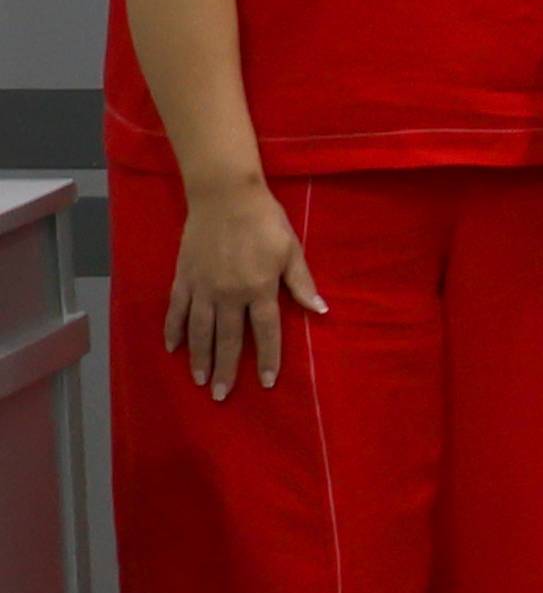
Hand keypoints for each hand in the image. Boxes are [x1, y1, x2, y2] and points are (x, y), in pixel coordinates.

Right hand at [163, 184, 322, 397]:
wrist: (225, 196)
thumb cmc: (265, 222)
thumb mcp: (291, 250)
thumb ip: (302, 283)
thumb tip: (320, 310)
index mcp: (260, 289)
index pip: (266, 332)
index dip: (269, 359)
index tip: (268, 383)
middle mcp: (230, 294)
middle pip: (229, 339)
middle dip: (227, 370)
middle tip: (221, 396)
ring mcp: (203, 288)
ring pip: (199, 331)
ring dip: (199, 358)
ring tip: (200, 380)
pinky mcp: (183, 278)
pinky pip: (176, 311)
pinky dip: (173, 331)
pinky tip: (171, 349)